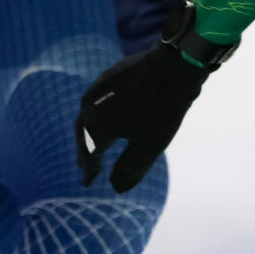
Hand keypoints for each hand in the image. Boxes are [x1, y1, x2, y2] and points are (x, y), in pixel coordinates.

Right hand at [75, 4, 230, 191]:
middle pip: (83, 134)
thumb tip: (116, 188)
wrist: (172, 65)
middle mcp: (89, 106)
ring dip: (88, 132)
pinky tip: (106, 116)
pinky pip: (96, 102)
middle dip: (84, 152)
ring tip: (92, 143)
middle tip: (86, 166)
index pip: (88, 154)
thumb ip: (130, 169)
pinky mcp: (108, 76)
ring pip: (87, 116)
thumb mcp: (148, 146)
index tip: (88, 183)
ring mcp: (97, 88)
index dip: (89, 170)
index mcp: (96, 125)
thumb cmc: (160, 110)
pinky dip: (97, 115)